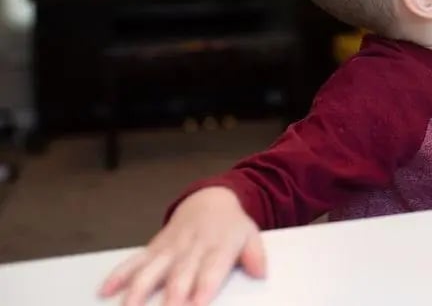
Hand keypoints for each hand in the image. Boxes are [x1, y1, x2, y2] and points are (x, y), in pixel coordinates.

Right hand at [98, 186, 266, 305]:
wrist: (210, 200)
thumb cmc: (231, 227)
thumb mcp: (250, 236)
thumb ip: (255, 255)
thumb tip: (261, 272)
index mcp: (218, 247)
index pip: (211, 269)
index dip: (204, 286)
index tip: (196, 304)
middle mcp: (192, 248)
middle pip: (180, 274)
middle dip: (172, 295)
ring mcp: (170, 248)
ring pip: (152, 269)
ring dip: (139, 289)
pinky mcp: (153, 248)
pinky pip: (133, 260)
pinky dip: (119, 274)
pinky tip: (106, 290)